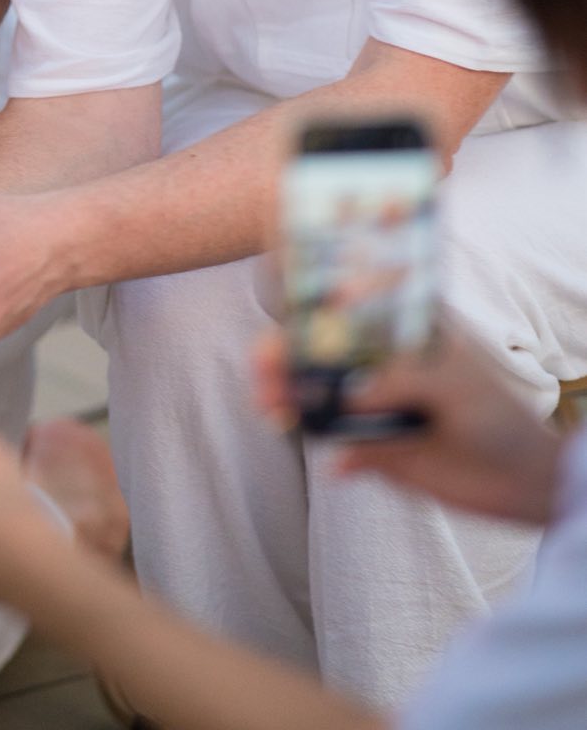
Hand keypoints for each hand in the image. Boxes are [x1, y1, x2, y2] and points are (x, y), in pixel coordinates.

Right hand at [255, 322, 564, 525]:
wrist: (522, 482)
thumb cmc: (496, 415)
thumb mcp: (452, 383)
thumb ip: (400, 380)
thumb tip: (349, 394)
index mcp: (402, 336)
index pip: (347, 311)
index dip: (310, 306)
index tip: (281, 303)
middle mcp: (382, 367)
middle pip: (322, 356)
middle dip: (286, 355)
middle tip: (263, 364)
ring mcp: (376, 408)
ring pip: (321, 400)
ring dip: (291, 399)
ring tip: (270, 404)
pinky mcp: (377, 451)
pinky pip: (340, 448)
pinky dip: (328, 450)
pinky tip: (329, 458)